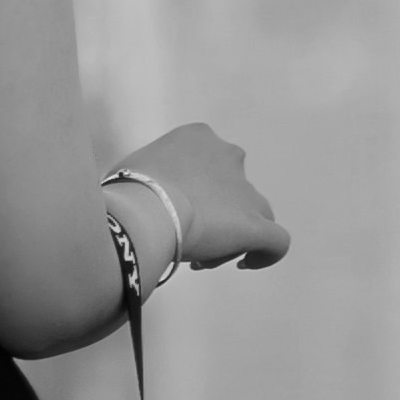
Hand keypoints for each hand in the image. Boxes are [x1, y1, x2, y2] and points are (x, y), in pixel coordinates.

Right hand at [116, 119, 286, 269]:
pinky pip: (276, 241)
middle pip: (230, 189)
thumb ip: (144, 179)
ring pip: (253, 213)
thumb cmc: (122, 193)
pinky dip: (266, 253)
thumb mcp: (127, 172)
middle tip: (185, 237)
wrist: (142, 210)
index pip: (205, 163)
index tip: (172, 212)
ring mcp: (246, 191)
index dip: (192, 191)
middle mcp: (229, 155)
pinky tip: (246, 263)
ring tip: (203, 258)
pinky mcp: (255, 225)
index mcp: (198, 137)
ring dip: (232, 234)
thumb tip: (132, 200)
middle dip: (213, 213)